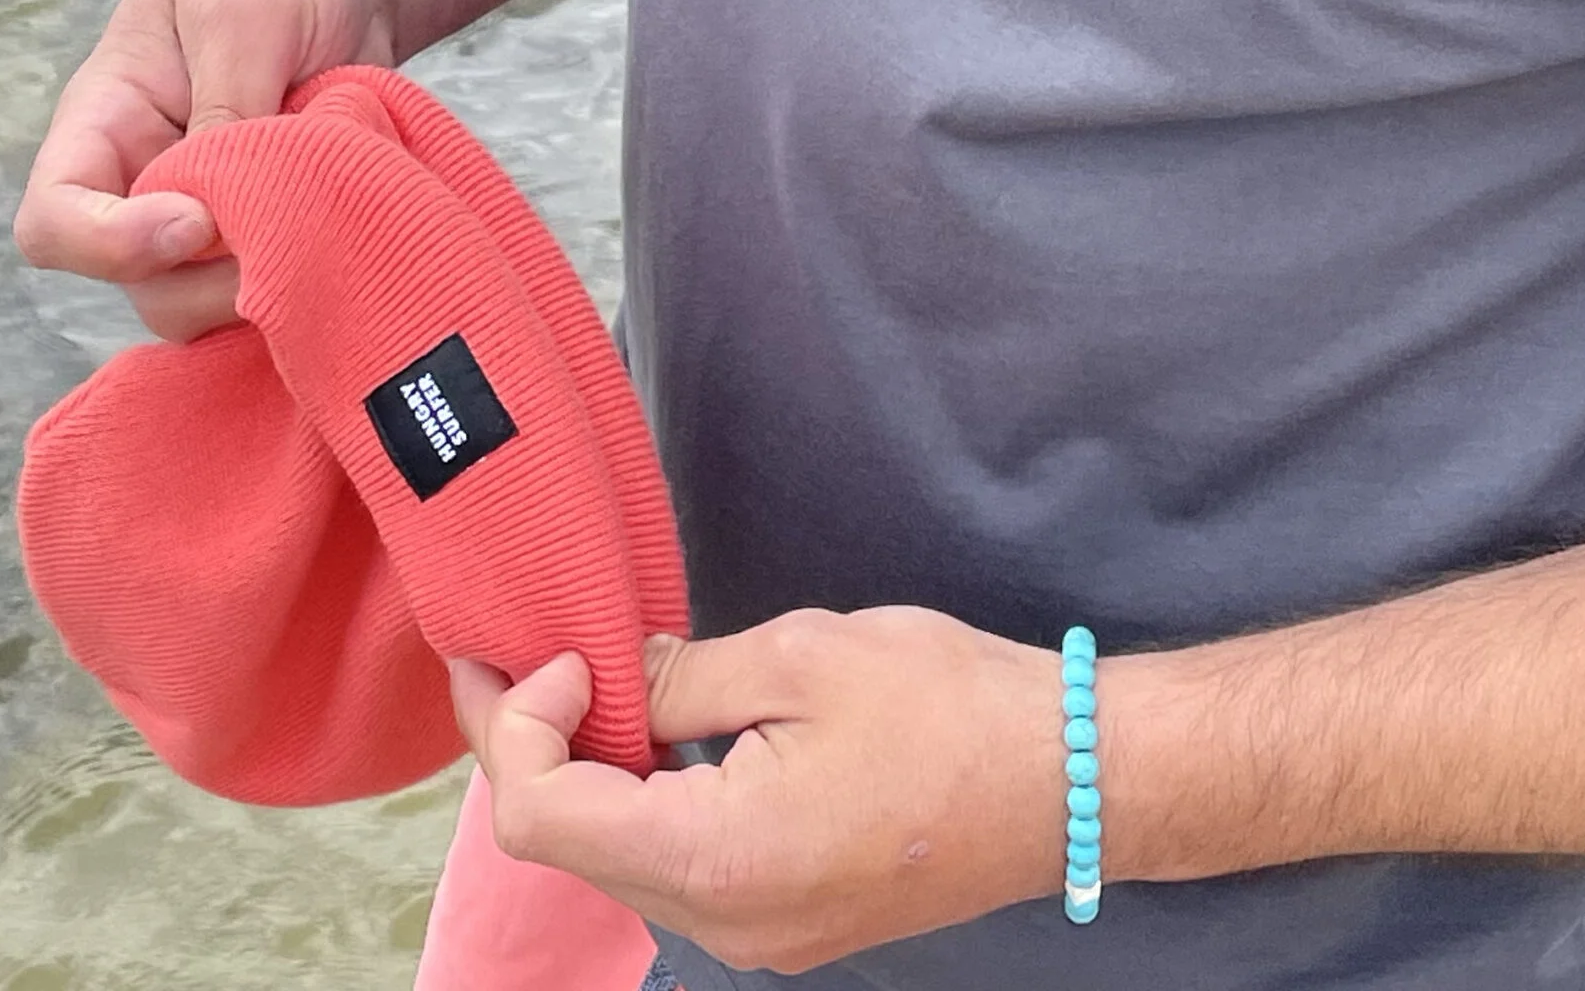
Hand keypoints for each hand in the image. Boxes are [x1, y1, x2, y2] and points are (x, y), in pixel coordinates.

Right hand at [13, 0, 397, 339]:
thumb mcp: (246, 14)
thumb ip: (224, 109)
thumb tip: (213, 214)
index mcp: (107, 119)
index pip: (53, 219)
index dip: (109, 244)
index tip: (198, 221)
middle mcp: (143, 179)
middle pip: (133, 282)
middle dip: (206, 280)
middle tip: (292, 234)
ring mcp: (205, 213)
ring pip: (201, 305)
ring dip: (263, 286)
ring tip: (330, 217)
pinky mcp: (266, 230)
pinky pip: (265, 292)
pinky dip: (304, 284)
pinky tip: (347, 239)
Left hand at [451, 609, 1060, 975]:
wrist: (1067, 779)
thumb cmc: (946, 705)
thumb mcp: (802, 655)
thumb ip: (683, 675)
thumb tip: (613, 675)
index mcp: (716, 860)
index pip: (544, 815)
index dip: (517, 726)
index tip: (556, 647)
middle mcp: (725, 924)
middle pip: (573, 848)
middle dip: (537, 748)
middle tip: (531, 654)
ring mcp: (760, 936)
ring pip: (624, 862)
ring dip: (595, 775)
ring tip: (595, 682)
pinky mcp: (790, 923)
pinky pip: (680, 870)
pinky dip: (648, 802)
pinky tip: (661, 734)